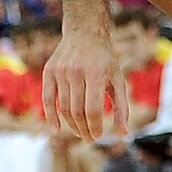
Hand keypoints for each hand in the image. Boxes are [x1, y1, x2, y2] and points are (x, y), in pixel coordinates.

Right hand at [42, 25, 126, 141]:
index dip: (95, 126)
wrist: (85, 32)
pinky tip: (56, 129)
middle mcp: (76, 72)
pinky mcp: (49, 71)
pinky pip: (47, 99)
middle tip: (89, 138)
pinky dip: (50, 116)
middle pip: (77, 111)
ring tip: (80, 132)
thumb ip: (121, 106)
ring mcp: (60, 71)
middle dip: (84, 129)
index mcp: (95, 73)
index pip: (92, 109)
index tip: (98, 136)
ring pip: (63, 108)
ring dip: (71, 125)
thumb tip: (123, 133)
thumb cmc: (105, 60)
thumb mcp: (117, 80)